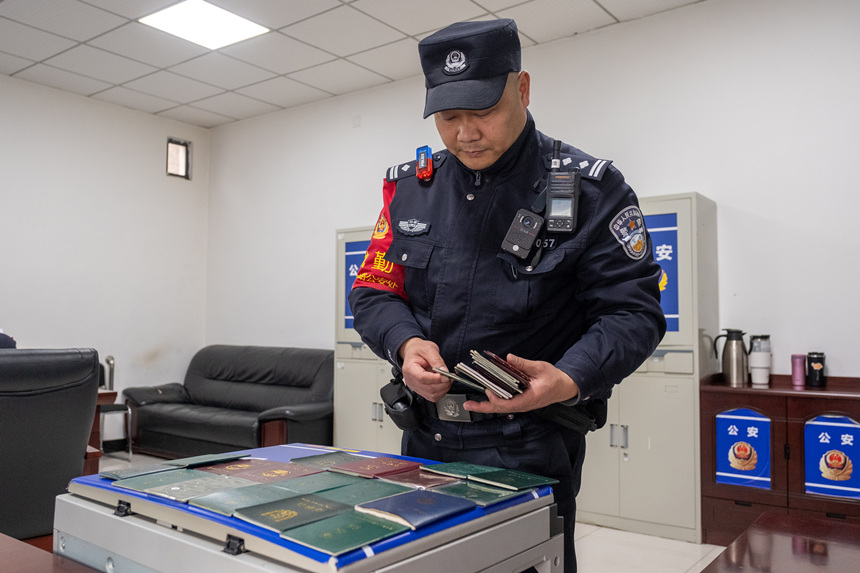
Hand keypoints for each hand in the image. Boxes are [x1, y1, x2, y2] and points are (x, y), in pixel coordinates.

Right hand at [398, 338, 451, 401]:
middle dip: (443, 384)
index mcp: (410, 369)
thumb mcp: (428, 349)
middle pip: (428, 389)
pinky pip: (433, 397)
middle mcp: (411, 380)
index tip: (446, 375)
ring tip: (447, 379)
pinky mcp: (421, 391)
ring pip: (432, 395)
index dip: (435, 379)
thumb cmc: (418, 350)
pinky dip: (441, 392)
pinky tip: (443, 383)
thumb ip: (436, 360)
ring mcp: (415, 387)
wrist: (414, 352)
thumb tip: (444, 371)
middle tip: (450, 376)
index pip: (422, 378)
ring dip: (443, 388)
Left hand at [463, 354, 578, 413]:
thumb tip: (509, 358)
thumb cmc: (554, 379)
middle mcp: (524, 404)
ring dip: (487, 404)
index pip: (509, 404)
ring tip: (472, 402)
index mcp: (530, 398)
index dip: (495, 399)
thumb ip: (524, 364)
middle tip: (468, 404)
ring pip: (501, 407)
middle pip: (500, 409)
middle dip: (483, 407)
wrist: (564, 387)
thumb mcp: (541, 368)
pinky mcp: (520, 401)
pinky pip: (505, 403)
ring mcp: (522, 404)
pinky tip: (486, 395)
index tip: (487, 391)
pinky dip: (494, 400)